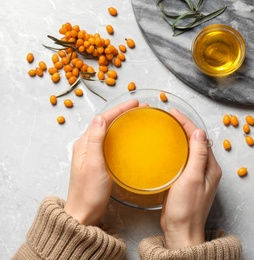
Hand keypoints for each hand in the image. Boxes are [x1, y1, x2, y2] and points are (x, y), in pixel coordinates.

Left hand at [64, 99, 139, 225]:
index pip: (102, 119)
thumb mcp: (93, 165)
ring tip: (136, 119)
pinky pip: (109, 143)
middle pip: (105, 123)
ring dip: (121, 123)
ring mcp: (91, 155)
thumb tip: (100, 117)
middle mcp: (86, 146)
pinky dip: (119, 137)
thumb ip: (95, 140)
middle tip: (139, 109)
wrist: (84, 214)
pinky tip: (128, 140)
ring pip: (107, 132)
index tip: (134, 104)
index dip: (118, 109)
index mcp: (83, 144)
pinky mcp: (97, 163)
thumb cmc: (88, 193)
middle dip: (122, 113)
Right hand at [161, 108, 221, 248]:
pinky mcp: (184, 181)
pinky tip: (164, 150)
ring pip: (187, 149)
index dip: (186, 123)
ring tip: (165, 128)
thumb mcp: (192, 179)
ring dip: (178, 137)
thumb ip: (197, 155)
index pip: (199, 138)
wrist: (180, 230)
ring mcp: (194, 176)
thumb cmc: (186, 209)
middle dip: (182, 127)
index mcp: (210, 167)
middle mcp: (204, 170)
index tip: (173, 113)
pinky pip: (180, 160)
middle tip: (167, 118)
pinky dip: (173, 150)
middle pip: (194, 141)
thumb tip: (199, 132)